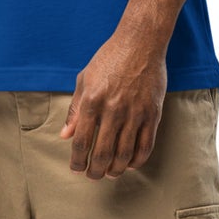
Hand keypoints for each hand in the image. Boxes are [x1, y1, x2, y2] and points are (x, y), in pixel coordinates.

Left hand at [60, 34, 167, 178]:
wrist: (141, 42)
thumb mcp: (84, 80)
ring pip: (124, 154)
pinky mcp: (153, 114)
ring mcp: (135, 113)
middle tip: (93, 176)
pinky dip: (137, 161)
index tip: (76, 169)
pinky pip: (145, 146)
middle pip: (102, 153)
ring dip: (115, 170)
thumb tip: (66, 135)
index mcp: (92, 101)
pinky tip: (129, 164)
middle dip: (95, 171)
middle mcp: (113, 110)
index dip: (77, 161)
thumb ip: (75, 110)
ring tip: (109, 173)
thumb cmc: (109, 59)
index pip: (81, 142)